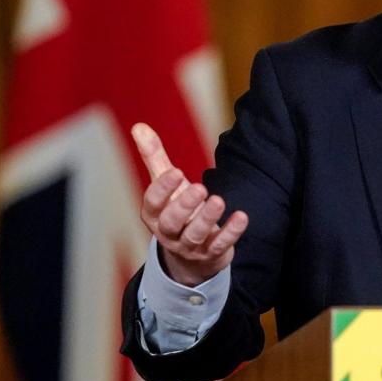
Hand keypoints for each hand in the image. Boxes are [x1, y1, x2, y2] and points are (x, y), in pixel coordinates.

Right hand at [132, 122, 248, 286]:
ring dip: (207, 218)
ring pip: (195, 235)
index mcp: (154, 214)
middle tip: (200, 187)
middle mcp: (169, 232)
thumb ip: (154, 157)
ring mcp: (190, 246)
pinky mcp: (211, 254)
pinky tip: (242, 217)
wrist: (191, 255)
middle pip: (172, 222)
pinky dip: (231, 233)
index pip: (153, 203)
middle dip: (184, 205)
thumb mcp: (165, 185)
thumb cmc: (176, 210)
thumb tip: (139, 126)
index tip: (176, 172)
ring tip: (219, 200)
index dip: (162, 188)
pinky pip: (220, 246)